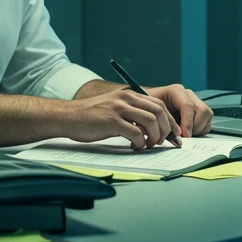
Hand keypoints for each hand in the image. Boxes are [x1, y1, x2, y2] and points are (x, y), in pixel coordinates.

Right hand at [62, 86, 180, 149]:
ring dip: (155, 137)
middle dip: (166, 129)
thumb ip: (132, 114)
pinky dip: (141, 143)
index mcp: (129, 95)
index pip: (158, 104)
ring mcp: (119, 109)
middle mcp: (126, 98)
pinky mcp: (111, 121)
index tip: (173, 134)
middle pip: (159, 111)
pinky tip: (136, 147)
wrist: (68, 116)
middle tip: (162, 142)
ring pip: (151, 121)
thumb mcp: (114, 109)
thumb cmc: (90, 117)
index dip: (169, 120)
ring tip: (148, 145)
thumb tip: (152, 129)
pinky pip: (136, 133)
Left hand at [144, 84, 212, 136]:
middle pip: (203, 110)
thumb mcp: (150, 111)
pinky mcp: (199, 112)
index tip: (183, 136)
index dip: (187, 122)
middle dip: (195, 127)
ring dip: (198, 129)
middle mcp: (188, 95)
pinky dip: (199, 131)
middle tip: (184, 137)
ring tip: (184, 135)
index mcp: (176, 91)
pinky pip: (207, 122)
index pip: (188, 106)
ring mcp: (195, 102)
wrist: (148, 107)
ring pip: (207, 116)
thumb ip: (161, 121)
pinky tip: (187, 133)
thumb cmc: (148, 109)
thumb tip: (176, 136)